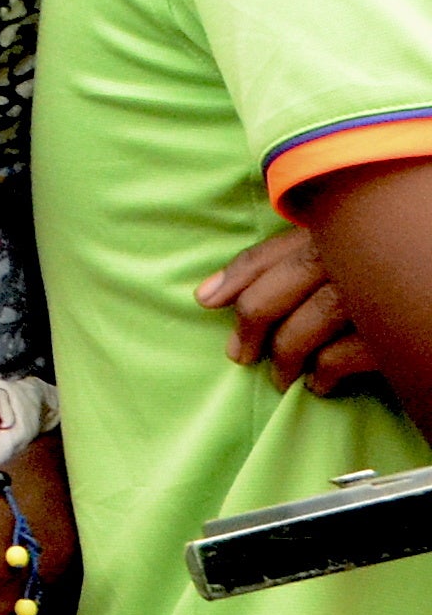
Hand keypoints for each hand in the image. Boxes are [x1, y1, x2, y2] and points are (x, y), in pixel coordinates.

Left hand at [201, 222, 391, 397]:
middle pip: (281, 288)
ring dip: (284, 357)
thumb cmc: (396, 266)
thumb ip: (303, 257)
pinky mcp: (391, 332)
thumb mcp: (353, 251)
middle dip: (251, 325)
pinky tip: (320, 385)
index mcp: (339, 229)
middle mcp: (354, 253)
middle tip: (239, 355)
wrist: (428, 286)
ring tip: (280, 377)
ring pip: (306, 325)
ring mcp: (373, 291)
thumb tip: (213, 293)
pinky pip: (341, 357)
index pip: (274, 251)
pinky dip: (322, 374)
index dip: (236, 276)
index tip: (206, 300)